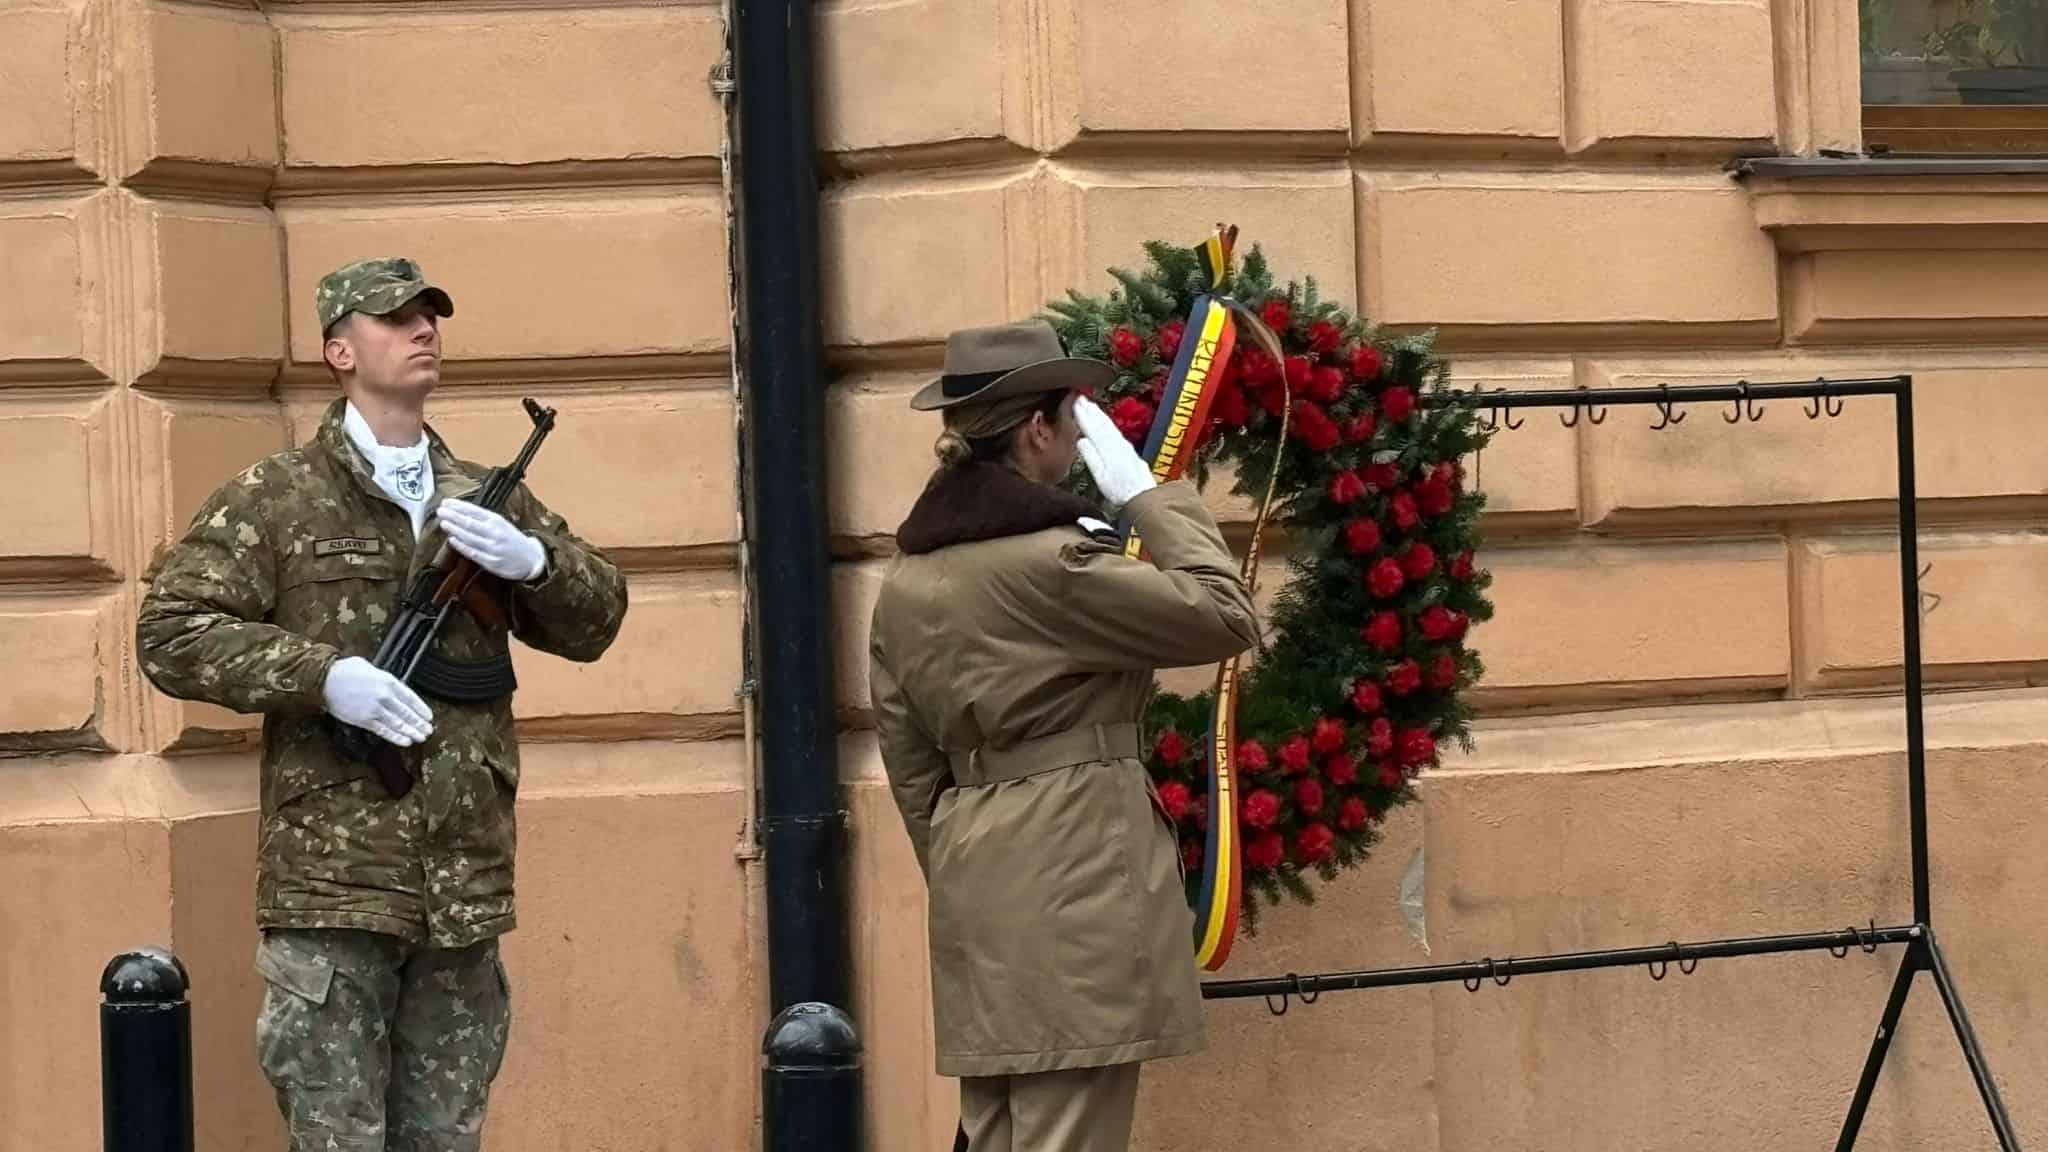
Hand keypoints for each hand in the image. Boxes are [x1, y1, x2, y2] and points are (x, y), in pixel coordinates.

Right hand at [323, 657, 433, 746]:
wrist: (325, 680)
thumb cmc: (344, 670)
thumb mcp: (369, 667)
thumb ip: (382, 677)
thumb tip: (388, 683)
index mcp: (388, 681)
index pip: (411, 698)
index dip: (421, 709)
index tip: (429, 717)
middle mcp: (385, 697)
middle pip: (407, 713)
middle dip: (419, 724)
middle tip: (428, 731)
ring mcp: (375, 710)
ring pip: (398, 724)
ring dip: (411, 732)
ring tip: (421, 738)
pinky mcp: (364, 720)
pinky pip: (383, 731)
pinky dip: (396, 737)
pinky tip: (405, 742)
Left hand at [436, 499, 545, 581]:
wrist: (531, 560)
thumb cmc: (513, 541)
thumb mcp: (503, 525)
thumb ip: (485, 520)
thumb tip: (462, 513)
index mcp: (498, 521)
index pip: (474, 511)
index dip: (458, 506)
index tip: (446, 502)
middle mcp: (495, 533)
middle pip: (470, 522)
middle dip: (453, 515)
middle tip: (440, 510)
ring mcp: (493, 548)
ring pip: (470, 537)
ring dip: (455, 529)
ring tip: (443, 522)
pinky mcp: (491, 562)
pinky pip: (473, 552)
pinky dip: (461, 546)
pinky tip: (452, 539)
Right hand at [1072, 396, 1156, 511]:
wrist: (1142, 496)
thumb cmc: (1119, 490)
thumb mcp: (1100, 477)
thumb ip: (1091, 457)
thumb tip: (1081, 440)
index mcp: (1107, 448)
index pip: (1093, 428)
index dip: (1083, 415)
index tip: (1075, 403)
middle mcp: (1117, 443)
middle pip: (1102, 423)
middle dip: (1091, 410)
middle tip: (1081, 398)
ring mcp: (1124, 446)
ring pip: (1109, 425)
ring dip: (1099, 414)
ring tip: (1091, 405)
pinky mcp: (1129, 450)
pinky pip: (1115, 431)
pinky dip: (1108, 423)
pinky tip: (1105, 422)